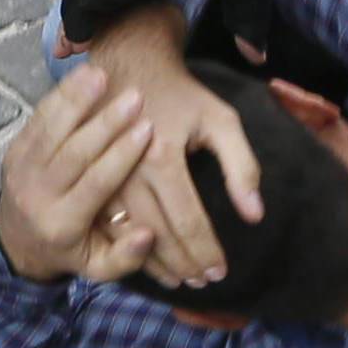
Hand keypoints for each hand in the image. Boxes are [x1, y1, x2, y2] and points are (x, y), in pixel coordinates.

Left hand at [0, 62, 155, 281]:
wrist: (17, 240)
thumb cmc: (68, 249)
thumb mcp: (97, 267)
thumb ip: (124, 257)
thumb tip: (148, 234)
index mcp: (62, 223)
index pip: (95, 183)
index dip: (122, 155)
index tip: (148, 129)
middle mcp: (38, 194)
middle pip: (73, 151)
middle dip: (105, 122)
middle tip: (135, 97)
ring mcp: (21, 168)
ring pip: (50, 128)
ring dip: (77, 99)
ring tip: (103, 74)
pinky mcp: (14, 148)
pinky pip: (37, 117)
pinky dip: (59, 94)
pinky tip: (81, 74)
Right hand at [86, 6, 264, 287]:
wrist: (129, 65)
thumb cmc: (181, 95)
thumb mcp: (221, 120)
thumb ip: (242, 166)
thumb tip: (254, 214)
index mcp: (162, 158)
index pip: (188, 222)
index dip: (206, 253)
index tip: (221, 273)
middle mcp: (129, 173)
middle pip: (158, 236)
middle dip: (184, 266)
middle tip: (204, 283)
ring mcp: (105, 178)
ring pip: (132, 235)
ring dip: (157, 264)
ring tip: (181, 281)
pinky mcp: (93, 178)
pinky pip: (110, 224)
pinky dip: (130, 248)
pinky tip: (148, 260)